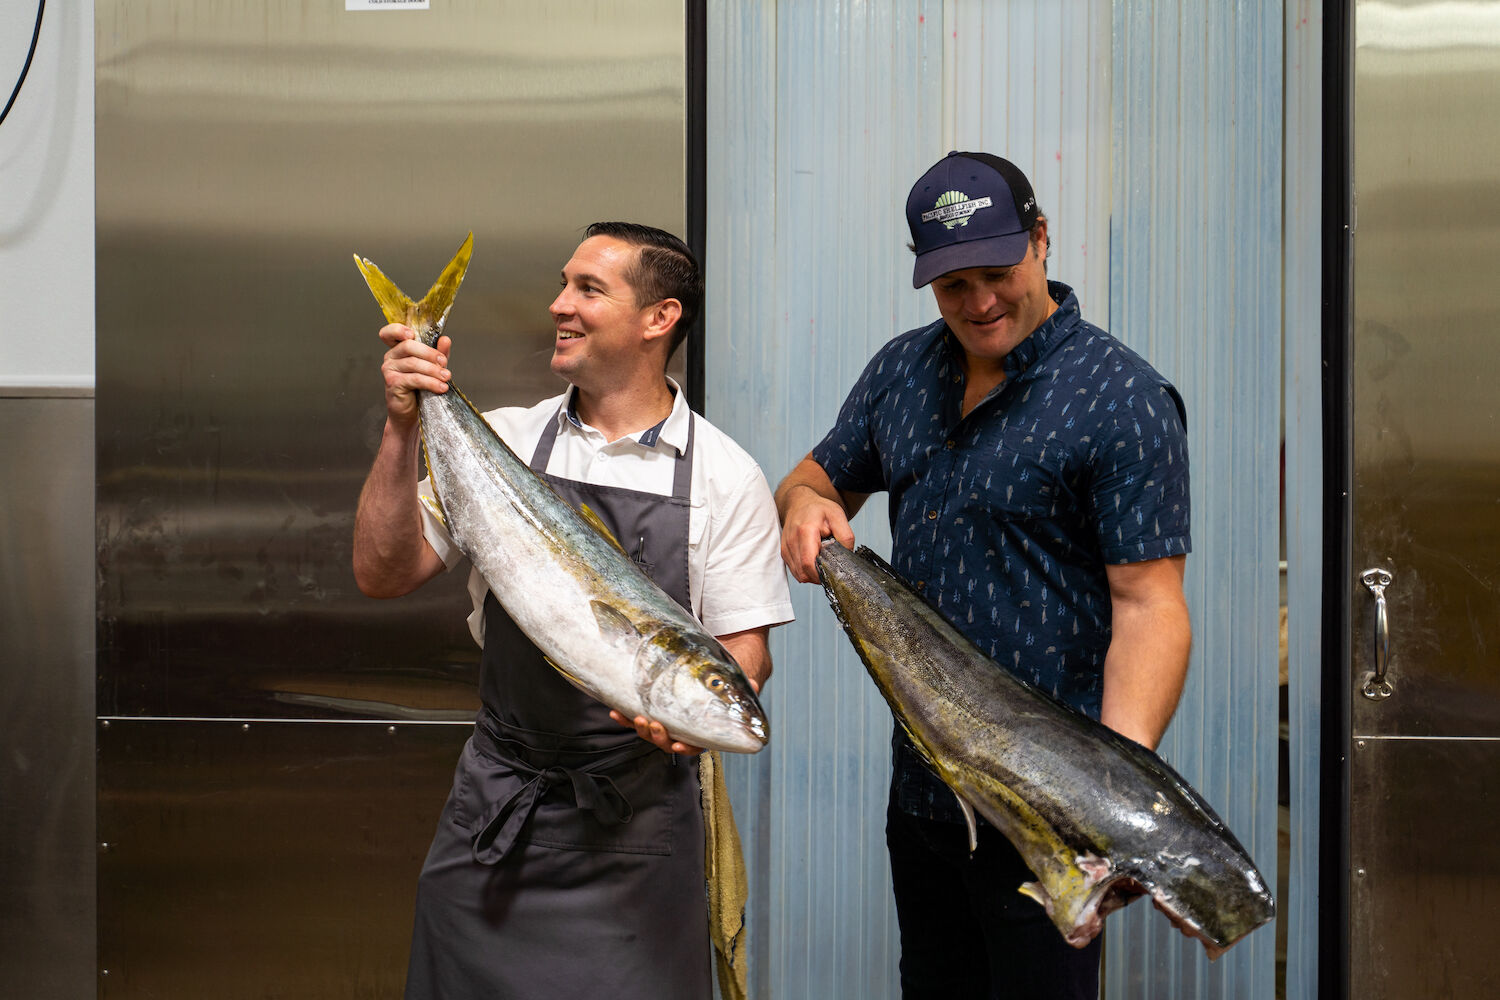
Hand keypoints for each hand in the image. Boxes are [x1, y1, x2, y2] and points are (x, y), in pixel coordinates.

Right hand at [378, 324, 451, 428]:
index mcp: (398, 349)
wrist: (410, 413)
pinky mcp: (392, 383)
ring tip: (446, 377)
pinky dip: (430, 383)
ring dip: (433, 370)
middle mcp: (391, 357)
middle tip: (444, 363)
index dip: (398, 330)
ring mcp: (389, 370)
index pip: (390, 333)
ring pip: (413, 363)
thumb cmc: (419, 389)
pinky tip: (441, 387)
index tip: (412, 334)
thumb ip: (438, 353)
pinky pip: (414, 379)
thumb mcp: (432, 367)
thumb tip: (445, 340)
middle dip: (430, 353)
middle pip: (408, 346)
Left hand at [608, 677, 760, 755]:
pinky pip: (637, 717)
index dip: (687, 747)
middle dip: (657, 736)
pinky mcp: (651, 710)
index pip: (697, 744)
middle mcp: (684, 729)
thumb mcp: (734, 681)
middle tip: (651, 723)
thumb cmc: (723, 680)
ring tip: (632, 717)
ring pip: (650, 732)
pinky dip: (625, 716)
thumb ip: (744, 686)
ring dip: (639, 728)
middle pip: (669, 741)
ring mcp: (666, 721)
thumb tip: (754, 685)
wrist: (709, 670)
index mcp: (704, 729)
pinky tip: (615, 711)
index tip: (679, 744)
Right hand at [779, 485, 854, 583]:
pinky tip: (814, 562)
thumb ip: (846, 536)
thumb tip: (847, 556)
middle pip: (803, 572)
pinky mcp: (784, 552)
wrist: (800, 503)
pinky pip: (795, 571)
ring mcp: (786, 547)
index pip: (809, 563)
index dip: (821, 574)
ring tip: (822, 562)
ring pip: (799, 574)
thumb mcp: (838, 516)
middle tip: (830, 567)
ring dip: (812, 575)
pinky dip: (805, 571)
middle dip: (818, 576)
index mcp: (806, 531)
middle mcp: (792, 540)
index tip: (833, 571)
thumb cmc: (818, 509)